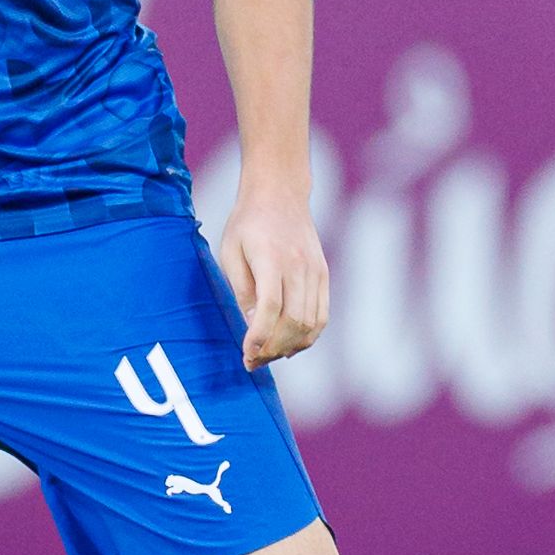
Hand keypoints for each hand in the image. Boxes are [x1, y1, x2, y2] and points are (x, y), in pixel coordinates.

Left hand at [211, 187, 328, 370]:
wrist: (280, 193)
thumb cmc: (247, 223)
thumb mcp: (230, 251)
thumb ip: (242, 289)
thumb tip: (253, 326)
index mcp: (271, 258)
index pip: (271, 307)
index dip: (259, 337)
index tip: (246, 356)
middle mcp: (298, 266)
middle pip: (293, 321)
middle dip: (273, 349)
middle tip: (253, 362)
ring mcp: (316, 271)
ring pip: (311, 323)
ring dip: (291, 346)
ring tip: (269, 355)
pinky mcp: (324, 275)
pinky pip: (322, 315)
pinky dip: (308, 336)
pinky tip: (290, 344)